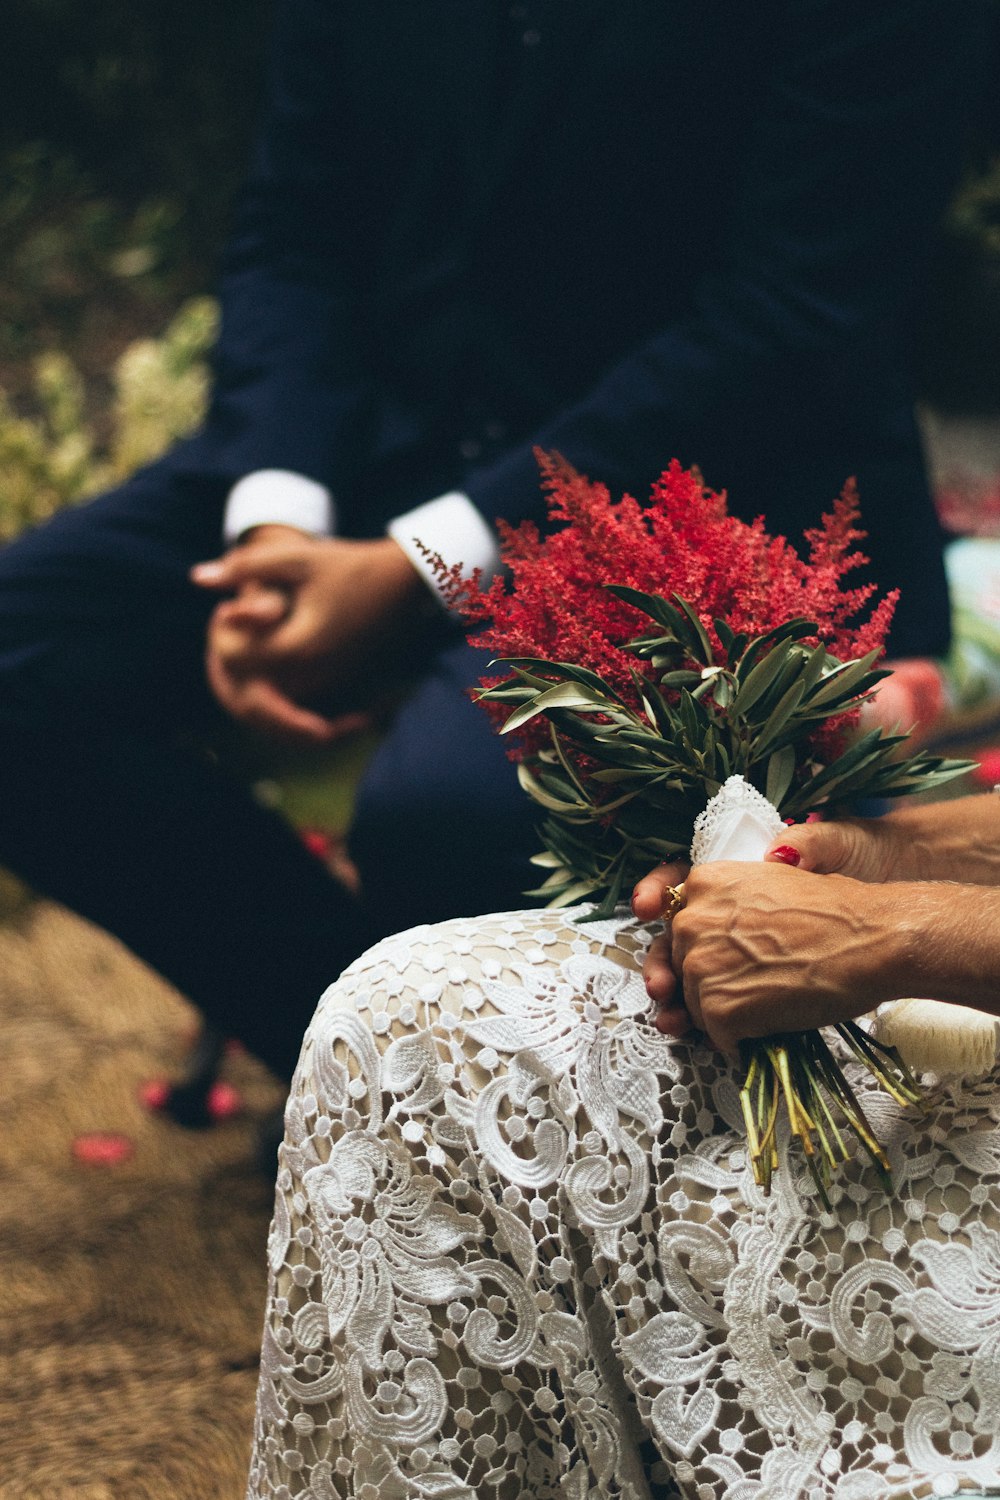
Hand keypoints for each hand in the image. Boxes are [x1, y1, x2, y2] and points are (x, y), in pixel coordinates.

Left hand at [192, 527, 434, 742]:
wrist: (404, 584)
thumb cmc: (350, 565)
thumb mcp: (296, 558)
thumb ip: (244, 567)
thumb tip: (198, 578)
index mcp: (299, 647)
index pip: (237, 660)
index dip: (220, 636)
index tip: (226, 608)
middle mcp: (312, 675)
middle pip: (249, 697)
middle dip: (227, 672)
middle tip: (222, 640)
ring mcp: (325, 683)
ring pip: (268, 705)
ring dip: (244, 682)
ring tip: (235, 644)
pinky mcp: (332, 683)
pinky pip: (289, 702)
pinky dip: (266, 688)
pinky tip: (256, 656)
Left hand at [632, 825, 902, 1041]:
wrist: (873, 940)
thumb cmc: (839, 914)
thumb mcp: (771, 885)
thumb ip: (731, 905)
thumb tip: (714, 937)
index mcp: (704, 882)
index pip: (677, 925)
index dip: (696, 949)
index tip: (704, 965)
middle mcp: (691, 920)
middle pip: (684, 967)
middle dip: (713, 982)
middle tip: (756, 985)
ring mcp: (700, 965)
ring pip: (696, 1005)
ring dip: (727, 1014)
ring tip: (770, 1004)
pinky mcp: (716, 1007)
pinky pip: (717, 1036)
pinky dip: (740, 1041)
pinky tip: (770, 1027)